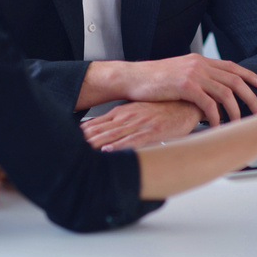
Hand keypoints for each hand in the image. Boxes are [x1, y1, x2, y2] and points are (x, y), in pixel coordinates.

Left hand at [82, 100, 203, 149]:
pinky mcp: (152, 131)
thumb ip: (121, 118)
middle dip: (86, 140)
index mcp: (124, 111)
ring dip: (98, 144)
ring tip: (83, 151)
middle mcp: (129, 116)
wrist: (187, 104)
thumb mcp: (139, 110)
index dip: (84, 132)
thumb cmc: (163, 109)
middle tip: (70, 148)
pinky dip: (120, 147)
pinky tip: (109, 151)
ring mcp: (140, 124)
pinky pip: (133, 141)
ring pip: (114, 136)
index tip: (70, 140)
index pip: (99, 122)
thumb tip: (101, 127)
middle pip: (102, 130)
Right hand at [117, 54, 256, 125]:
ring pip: (225, 93)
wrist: (132, 78)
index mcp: (199, 60)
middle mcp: (199, 64)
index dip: (248, 75)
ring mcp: (193, 74)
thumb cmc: (153, 80)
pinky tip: (216, 126)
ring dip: (235, 111)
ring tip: (238, 124)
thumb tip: (209, 92)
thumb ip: (195, 78)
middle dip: (250, 96)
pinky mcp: (185, 86)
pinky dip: (216, 117)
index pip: (231, 66)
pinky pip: (209, 103)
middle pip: (234, 80)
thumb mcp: (179, 73)